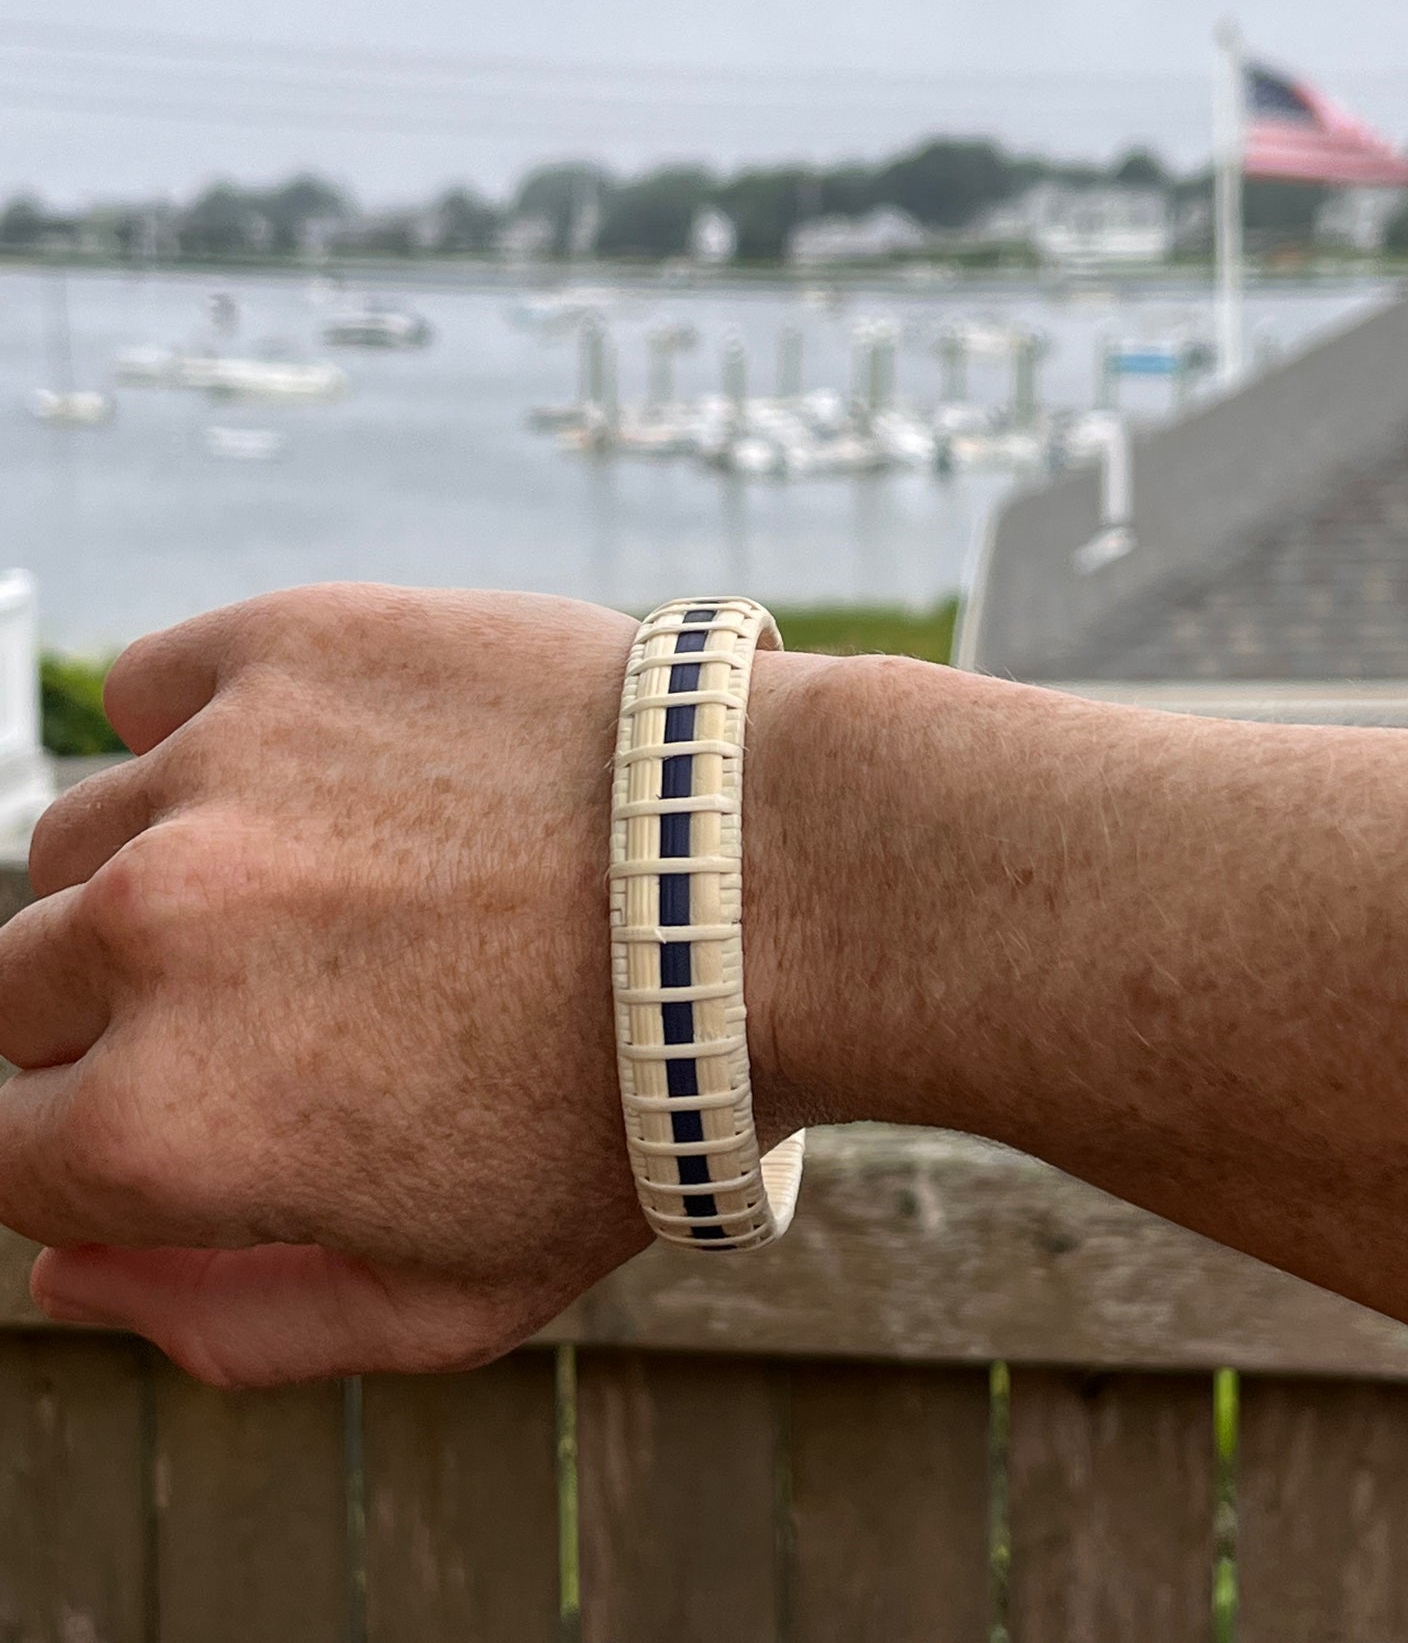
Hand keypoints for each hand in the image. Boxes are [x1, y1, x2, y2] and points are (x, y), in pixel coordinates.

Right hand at [1, 584, 705, 1384]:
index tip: (199, 1108)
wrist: (773, 885)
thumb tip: (71, 1271)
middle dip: (114, 1021)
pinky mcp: (285, 643)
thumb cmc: (629, 1104)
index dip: (98, 1148)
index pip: (5, 1152)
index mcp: (166, 1123)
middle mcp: (151, 936)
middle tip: (277, 1002)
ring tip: (329, 887)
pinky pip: (154, 690)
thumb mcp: (451, 1296)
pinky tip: (318, 775)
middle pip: (18, 991)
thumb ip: (229, 1321)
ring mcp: (214, 772)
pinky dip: (204, 736)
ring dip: (162, 877)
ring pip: (83, 842)